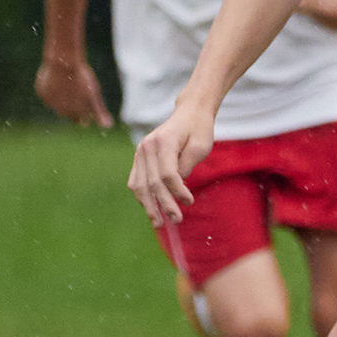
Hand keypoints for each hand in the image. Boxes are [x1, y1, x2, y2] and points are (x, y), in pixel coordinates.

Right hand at [35, 54, 112, 126]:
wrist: (63, 62)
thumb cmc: (81, 78)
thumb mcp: (93, 95)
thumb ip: (99, 112)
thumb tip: (108, 126)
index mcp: (74, 113)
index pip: (80, 120)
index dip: (84, 114)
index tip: (87, 108)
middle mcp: (60, 110)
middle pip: (67, 113)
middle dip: (73, 107)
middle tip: (77, 95)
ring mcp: (49, 102)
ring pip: (57, 104)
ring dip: (62, 99)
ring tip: (69, 86)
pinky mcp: (41, 92)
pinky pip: (47, 94)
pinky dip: (52, 90)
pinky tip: (57, 81)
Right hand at [129, 104, 214, 226]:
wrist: (189, 113)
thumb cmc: (199, 129)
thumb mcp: (201, 146)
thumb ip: (187, 165)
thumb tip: (176, 186)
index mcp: (163, 142)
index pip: (167, 174)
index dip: (178, 191)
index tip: (190, 202)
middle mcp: (147, 147)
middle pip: (153, 182)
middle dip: (164, 204)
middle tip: (176, 220)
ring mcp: (140, 152)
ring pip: (140, 185)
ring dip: (149, 206)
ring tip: (158, 223)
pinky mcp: (139, 157)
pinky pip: (136, 181)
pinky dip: (142, 196)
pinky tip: (150, 209)